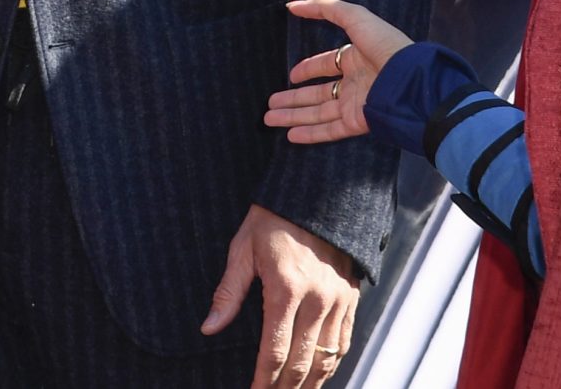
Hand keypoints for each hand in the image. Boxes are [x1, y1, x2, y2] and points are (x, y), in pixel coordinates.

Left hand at [203, 205, 360, 388]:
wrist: (318, 191)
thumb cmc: (273, 218)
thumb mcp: (243, 249)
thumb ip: (228, 292)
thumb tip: (209, 328)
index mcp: (286, 289)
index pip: (274, 351)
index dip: (263, 380)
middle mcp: (317, 299)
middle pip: (302, 362)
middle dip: (285, 388)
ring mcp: (338, 300)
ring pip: (327, 358)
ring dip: (311, 383)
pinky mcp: (351, 297)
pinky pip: (343, 341)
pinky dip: (332, 364)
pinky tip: (320, 375)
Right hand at [263, 0, 415, 145]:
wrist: (411, 80)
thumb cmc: (385, 46)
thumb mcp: (356, 18)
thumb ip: (325, 8)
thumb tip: (293, 5)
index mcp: (356, 59)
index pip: (326, 64)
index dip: (308, 69)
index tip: (291, 75)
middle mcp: (354, 83)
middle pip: (317, 92)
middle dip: (293, 98)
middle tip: (270, 103)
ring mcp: (355, 104)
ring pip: (318, 112)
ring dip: (293, 116)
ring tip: (269, 118)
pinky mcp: (358, 123)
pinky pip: (330, 130)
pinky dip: (310, 134)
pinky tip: (290, 135)